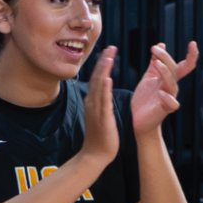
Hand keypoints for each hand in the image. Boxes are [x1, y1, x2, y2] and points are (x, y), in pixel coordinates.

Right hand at [75, 47, 119, 167]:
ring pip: (99, 86)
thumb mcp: (98, 116)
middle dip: (103, 62)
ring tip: (109, 56)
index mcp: (93, 102)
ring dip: (103, 70)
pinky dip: (104, 89)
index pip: (98, 79)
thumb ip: (98, 103)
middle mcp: (92, 103)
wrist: (95, 155)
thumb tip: (96, 93)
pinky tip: (107, 78)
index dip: (103, 64)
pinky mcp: (101, 118)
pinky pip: (102, 101)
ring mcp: (95, 110)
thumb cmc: (100, 138)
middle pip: (97, 78)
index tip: (109, 52)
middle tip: (111, 47)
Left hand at [129, 41, 197, 138]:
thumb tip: (160, 45)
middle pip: (175, 70)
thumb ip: (155, 62)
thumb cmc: (144, 99)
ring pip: (172, 84)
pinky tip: (160, 93)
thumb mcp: (149, 77)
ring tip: (157, 64)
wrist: (137, 119)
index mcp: (169, 79)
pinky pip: (172, 104)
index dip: (191, 55)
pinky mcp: (164, 110)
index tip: (193, 42)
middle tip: (154, 48)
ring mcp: (169, 98)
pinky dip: (167, 98)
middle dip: (166, 58)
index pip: (184, 65)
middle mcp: (172, 87)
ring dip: (166, 73)